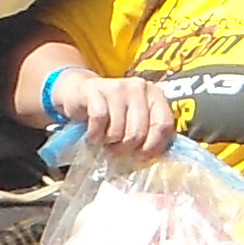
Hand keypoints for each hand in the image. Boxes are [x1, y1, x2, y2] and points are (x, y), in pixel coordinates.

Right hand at [53, 68, 180, 158]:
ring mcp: (117, 87)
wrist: (79, 94)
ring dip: (109, 142)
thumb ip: (148, 135)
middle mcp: (139, 88)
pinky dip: (95, 133)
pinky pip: (99, 119)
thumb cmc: (112, 115)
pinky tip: (93, 134)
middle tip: (116, 149)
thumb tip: (154, 158)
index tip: (140, 156)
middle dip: (125, 148)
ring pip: (118, 129)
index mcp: (155, 96)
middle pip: (138, 132)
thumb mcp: (134, 122)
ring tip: (105, 139)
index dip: (153, 146)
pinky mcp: (95, 89)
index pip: (164, 125)